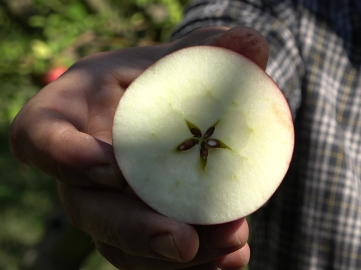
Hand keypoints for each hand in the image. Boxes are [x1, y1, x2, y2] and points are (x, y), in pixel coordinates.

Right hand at [9, 26, 268, 268]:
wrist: (172, 106)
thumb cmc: (161, 75)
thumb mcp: (181, 56)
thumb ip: (212, 50)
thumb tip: (251, 43)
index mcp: (74, 111)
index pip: (40, 136)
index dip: (64, 156)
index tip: (112, 168)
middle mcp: (82, 166)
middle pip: (88, 209)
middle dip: (135, 229)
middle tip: (184, 241)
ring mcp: (108, 201)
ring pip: (123, 244)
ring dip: (172, 255)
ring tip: (231, 245)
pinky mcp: (138, 223)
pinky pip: (152, 256)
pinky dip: (194, 263)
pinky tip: (234, 256)